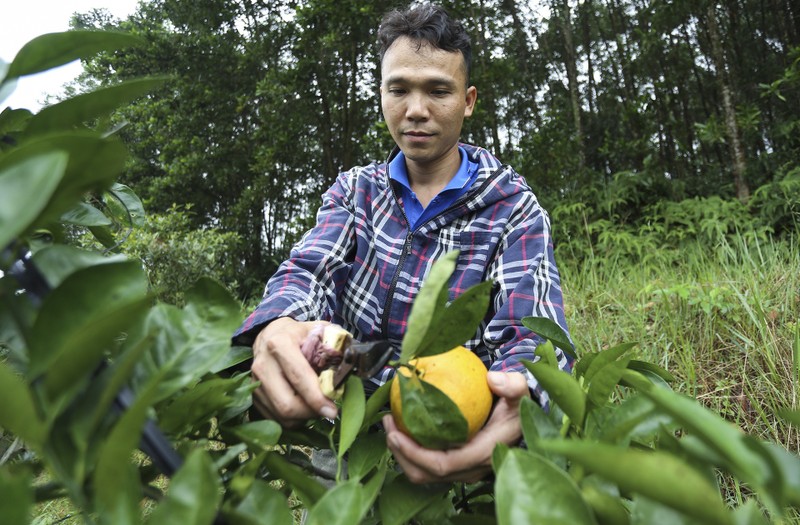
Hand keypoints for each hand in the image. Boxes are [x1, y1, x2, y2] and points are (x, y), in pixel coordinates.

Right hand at [250, 317, 337, 426]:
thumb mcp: (321, 330)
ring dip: (303, 418)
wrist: (270, 333)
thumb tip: (350, 365)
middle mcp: (263, 364)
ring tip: (317, 408)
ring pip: (280, 415)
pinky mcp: (253, 395)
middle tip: (328, 411)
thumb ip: (337, 345)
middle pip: (286, 404)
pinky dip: (292, 419)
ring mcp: (255, 381)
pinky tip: (303, 409)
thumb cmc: (300, 334)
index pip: (299, 377)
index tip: (333, 411)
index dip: (317, 398)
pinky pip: (274, 418)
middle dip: (311, 413)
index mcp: (280, 344)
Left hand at [382, 371, 528, 483]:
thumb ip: (512, 385)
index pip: (442, 464)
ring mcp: (462, 471)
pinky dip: (411, 451)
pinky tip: (404, 427)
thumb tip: (494, 379)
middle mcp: (470, 469)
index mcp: (482, 455)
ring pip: (423, 473)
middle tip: (388, 426)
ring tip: (391, 426)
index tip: (395, 434)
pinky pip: (427, 465)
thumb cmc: (516, 409)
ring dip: (402, 454)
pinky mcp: (456, 467)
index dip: (414, 454)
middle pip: (425, 474)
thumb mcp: (520, 394)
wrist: (521, 424)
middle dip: (400, 454)